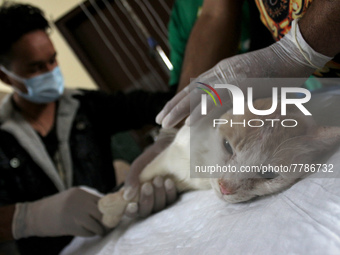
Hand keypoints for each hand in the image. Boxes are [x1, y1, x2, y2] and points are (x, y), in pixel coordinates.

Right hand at [12, 187, 105, 238]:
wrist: (34, 215)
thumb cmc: (55, 207)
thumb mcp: (72, 198)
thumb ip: (86, 201)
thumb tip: (106, 209)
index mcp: (81, 193)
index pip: (102, 200)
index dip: (108, 209)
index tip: (112, 215)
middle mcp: (80, 201)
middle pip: (102, 212)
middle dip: (107, 220)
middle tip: (109, 225)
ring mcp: (75, 213)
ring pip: (96, 223)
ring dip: (100, 229)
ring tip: (101, 231)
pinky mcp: (71, 226)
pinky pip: (87, 232)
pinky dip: (91, 234)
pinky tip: (90, 233)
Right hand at [123, 128, 177, 217]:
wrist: (170, 146)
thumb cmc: (152, 157)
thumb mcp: (140, 164)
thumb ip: (132, 178)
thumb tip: (127, 196)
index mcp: (136, 195)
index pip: (131, 211)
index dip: (131, 212)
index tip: (132, 205)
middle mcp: (149, 200)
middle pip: (145, 211)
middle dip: (146, 199)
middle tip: (147, 185)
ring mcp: (162, 199)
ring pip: (159, 207)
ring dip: (158, 195)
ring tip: (158, 179)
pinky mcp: (174, 196)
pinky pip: (172, 200)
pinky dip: (170, 192)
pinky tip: (168, 182)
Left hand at [156, 19, 332, 127]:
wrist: (291, 56)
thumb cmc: (270, 71)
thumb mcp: (243, 77)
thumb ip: (229, 88)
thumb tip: (218, 103)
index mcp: (220, 72)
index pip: (193, 88)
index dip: (178, 101)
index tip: (166, 113)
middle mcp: (220, 74)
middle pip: (190, 92)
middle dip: (172, 107)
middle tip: (158, 121)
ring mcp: (230, 80)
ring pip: (198, 97)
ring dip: (180, 111)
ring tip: (165, 123)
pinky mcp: (241, 87)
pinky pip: (217, 102)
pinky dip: (202, 112)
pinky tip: (189, 123)